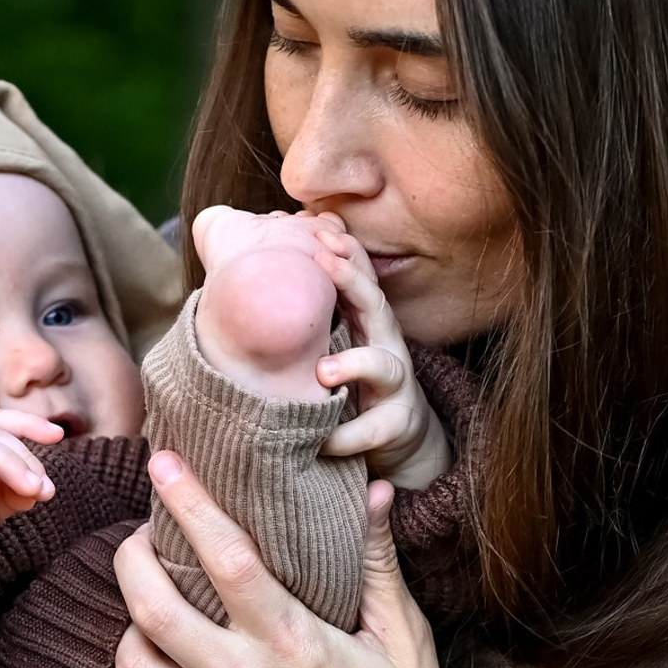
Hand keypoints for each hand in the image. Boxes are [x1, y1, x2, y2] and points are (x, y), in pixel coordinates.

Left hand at [110, 453, 442, 667]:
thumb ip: (379, 566)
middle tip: (138, 542)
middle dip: (131, 560)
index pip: (226, 557)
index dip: (189, 502)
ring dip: (127, 628)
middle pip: (151, 607)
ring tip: (142, 610)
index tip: (164, 463)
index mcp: (295, 644)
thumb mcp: (403, 643)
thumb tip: (374, 491)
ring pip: (132, 665)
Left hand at [309, 217, 451, 489]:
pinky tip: (321, 441)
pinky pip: (370, 431)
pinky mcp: (395, 425)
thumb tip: (269, 269)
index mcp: (367, 323)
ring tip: (322, 372)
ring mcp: (396, 385)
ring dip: (355, 364)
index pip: (359, 278)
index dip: (343, 251)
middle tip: (322, 260)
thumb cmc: (356, 383)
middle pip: (377, 305)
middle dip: (353, 280)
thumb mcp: (341, 341)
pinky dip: (343, 437)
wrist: (398, 436)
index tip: (315, 226)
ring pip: (384, 367)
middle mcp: (386, 345)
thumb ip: (318, 314)